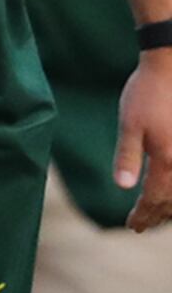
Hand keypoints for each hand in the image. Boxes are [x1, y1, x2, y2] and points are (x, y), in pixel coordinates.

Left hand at [119, 53, 171, 230]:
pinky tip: (171, 188)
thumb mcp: (129, 125)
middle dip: (159, 214)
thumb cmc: (147, 94)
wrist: (171, 66)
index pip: (155, 198)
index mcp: (168, 159)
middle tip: (142, 225)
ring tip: (159, 213)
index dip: (144, 214)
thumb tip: (124, 187)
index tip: (132, 226)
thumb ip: (127, 157)